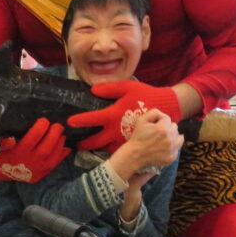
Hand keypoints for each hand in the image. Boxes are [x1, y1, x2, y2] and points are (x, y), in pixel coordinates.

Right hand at [0, 117, 69, 182]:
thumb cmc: (0, 154)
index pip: (33, 138)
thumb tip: (11, 140)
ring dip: (59, 144)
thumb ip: (2, 142)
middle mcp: (29, 162)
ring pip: (53, 157)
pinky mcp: (41, 174)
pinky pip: (54, 165)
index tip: (45, 120)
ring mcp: (37, 170)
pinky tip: (66, 146)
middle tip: (58, 125)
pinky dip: (62, 155)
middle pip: (46, 148)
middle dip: (54, 135)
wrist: (2, 172)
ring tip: (61, 134)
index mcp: (19, 152)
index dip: (41, 128)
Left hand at [68, 81, 182, 151]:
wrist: (165, 108)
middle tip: (77, 144)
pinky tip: (105, 148)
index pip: (92, 119)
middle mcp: (116, 129)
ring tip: (88, 148)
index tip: (70, 122)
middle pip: (96, 141)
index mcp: (113, 115)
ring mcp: (124, 138)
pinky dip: (109, 149)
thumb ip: (110, 88)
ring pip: (106, 148)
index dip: (80, 120)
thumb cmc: (145, 95)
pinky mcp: (132, 143)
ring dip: (96, 149)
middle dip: (85, 143)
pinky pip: (118, 149)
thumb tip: (93, 90)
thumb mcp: (128, 87)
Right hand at [109, 110, 182, 180]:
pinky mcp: (172, 157)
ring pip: (180, 138)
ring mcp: (171, 149)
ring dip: (173, 137)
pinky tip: (164, 148)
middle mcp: (169, 139)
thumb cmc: (138, 136)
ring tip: (164, 139)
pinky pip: (177, 148)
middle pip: (175, 127)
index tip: (154, 126)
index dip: (160, 121)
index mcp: (163, 129)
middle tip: (159, 133)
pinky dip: (172, 147)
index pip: (167, 119)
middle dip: (168, 128)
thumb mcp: (142, 120)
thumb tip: (163, 115)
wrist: (135, 155)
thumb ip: (154, 112)